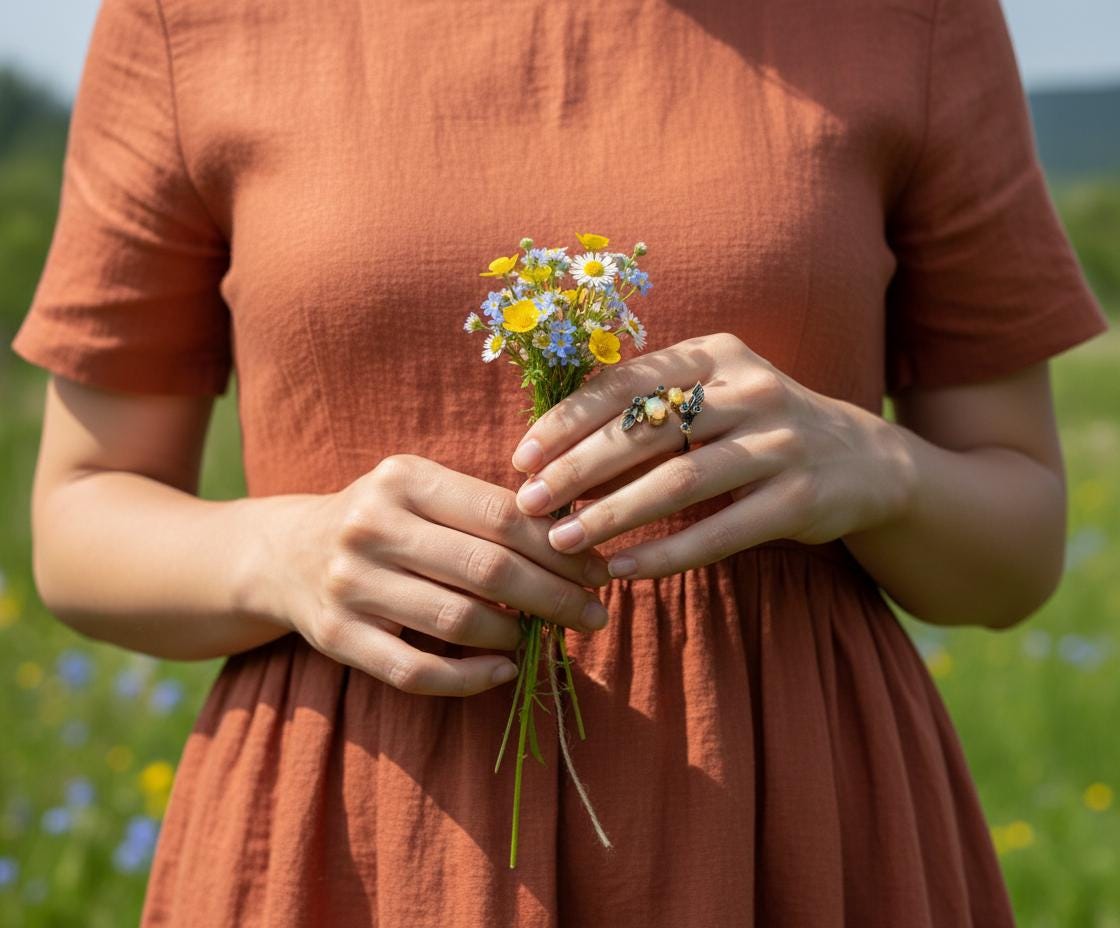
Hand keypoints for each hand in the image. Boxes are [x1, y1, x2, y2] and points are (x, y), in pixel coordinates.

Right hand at [273, 454, 612, 696]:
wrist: (285, 553)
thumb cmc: (382, 519)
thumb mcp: (421, 491)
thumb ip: (486, 508)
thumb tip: (575, 543)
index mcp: (403, 479)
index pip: (502, 516)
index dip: (560, 548)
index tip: (599, 569)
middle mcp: (371, 526)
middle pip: (488, 569)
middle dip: (555, 596)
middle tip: (595, 613)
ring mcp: (350, 584)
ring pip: (458, 621)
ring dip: (517, 635)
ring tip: (547, 635)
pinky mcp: (336, 637)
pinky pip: (416, 672)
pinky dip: (471, 678)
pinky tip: (504, 670)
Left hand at [509, 332, 912, 579]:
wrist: (862, 460)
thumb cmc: (756, 429)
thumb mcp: (712, 397)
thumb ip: (647, 408)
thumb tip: (551, 449)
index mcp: (716, 354)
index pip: (626, 383)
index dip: (567, 421)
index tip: (522, 458)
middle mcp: (752, 389)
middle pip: (647, 430)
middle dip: (578, 469)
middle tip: (531, 505)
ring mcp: (781, 443)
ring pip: (681, 480)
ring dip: (614, 514)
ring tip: (565, 543)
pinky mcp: (801, 498)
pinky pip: (722, 531)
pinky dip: (668, 553)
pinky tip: (624, 571)